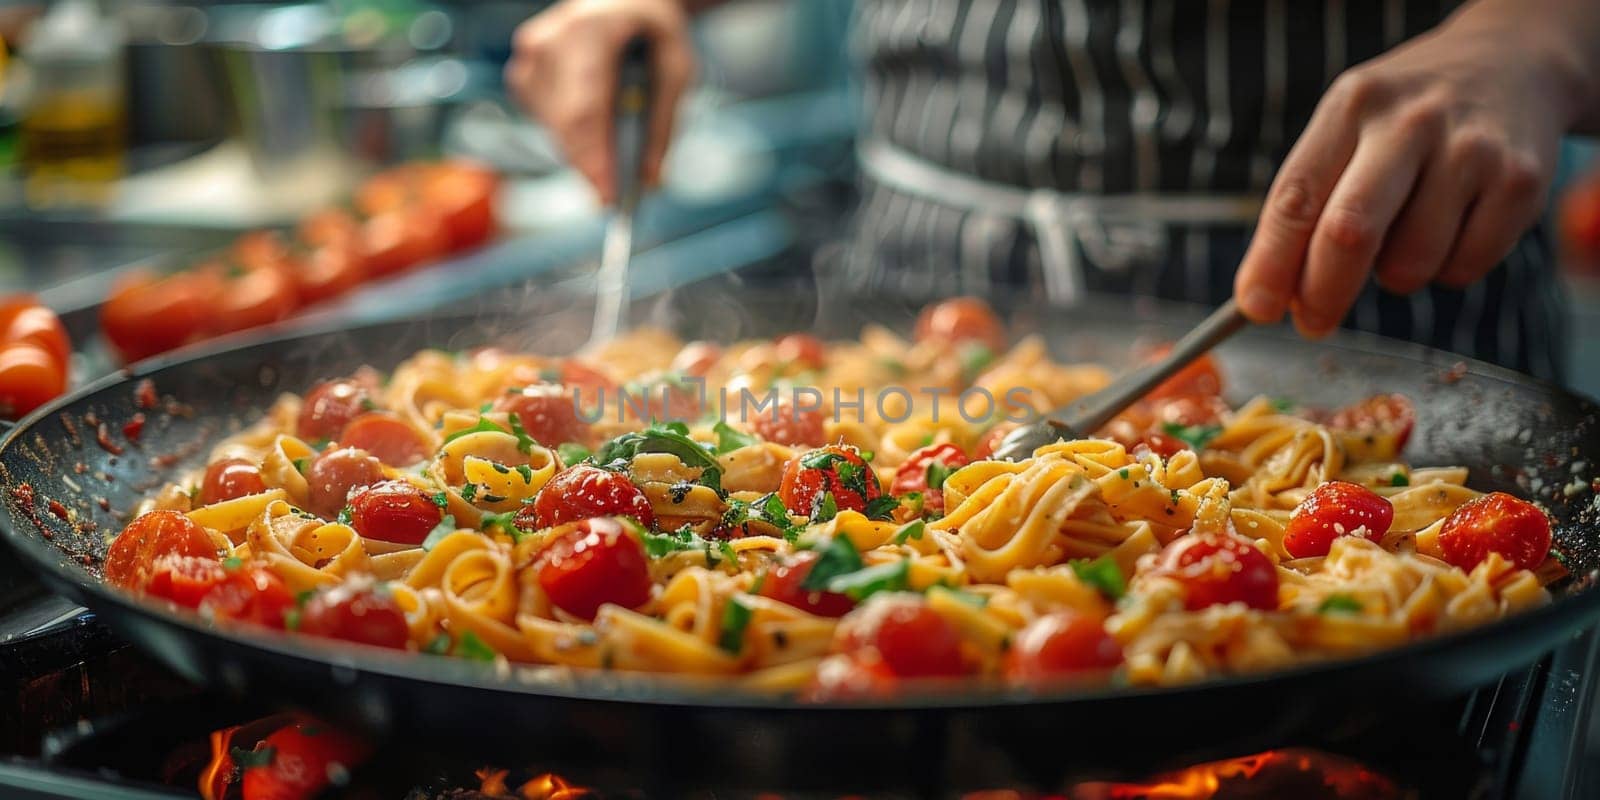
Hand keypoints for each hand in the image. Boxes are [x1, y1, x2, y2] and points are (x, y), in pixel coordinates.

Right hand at [505, 0, 695, 204]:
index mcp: (589, 31)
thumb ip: (662, 124)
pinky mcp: (521, 72)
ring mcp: (528, 56)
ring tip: (613, 147)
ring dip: (585, 151)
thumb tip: (649, 181)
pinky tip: (595, 119)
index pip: (585, 109)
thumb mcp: (675, 68)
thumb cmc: (651, 29)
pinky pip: (546, 122)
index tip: (608, 198)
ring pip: (554, 129)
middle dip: (592, 166)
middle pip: (565, 125)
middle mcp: (549, 41)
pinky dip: (573, 136)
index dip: (593, 159)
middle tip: (615, 197)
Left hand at [1233, 10, 1586, 336]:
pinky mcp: (1521, 183)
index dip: (1270, 262)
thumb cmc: (1406, 115)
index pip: (1296, 196)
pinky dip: (1447, 270)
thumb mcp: (1350, 124)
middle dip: (1322, 293)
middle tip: (1312, 323)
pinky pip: (1463, 268)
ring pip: (1408, 264)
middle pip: (1349, 233)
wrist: (1513, 62)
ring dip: (1394, 276)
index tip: (1257, 308)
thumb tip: (1266, 293)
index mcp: (1352, 106)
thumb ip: (1309, 200)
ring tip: (1405, 235)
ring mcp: (1471, 150)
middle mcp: (1410, 123)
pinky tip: (1453, 227)